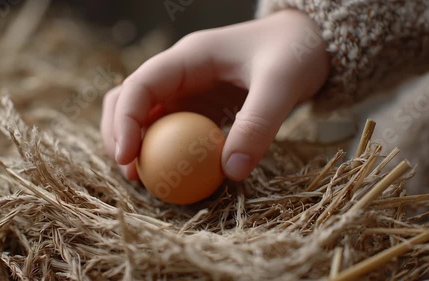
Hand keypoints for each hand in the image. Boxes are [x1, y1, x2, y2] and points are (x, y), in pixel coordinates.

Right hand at [100, 9, 329, 180]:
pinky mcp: (201, 108)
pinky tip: (174, 174)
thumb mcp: (281, 84)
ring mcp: (188, 91)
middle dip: (119, 134)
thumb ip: (258, 125)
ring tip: (142, 179)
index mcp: (189, 57)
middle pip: (128, 100)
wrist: (308, 43)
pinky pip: (173, 131)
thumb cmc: (294, 53)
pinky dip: (165, 152)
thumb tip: (230, 172)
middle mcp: (180, 73)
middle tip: (130, 173)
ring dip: (137, 145)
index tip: (126, 158)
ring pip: (145, 117)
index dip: (124, 121)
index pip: (139, 85)